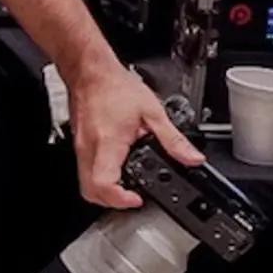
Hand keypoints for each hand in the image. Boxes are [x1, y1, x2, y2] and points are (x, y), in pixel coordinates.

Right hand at [66, 58, 204, 207]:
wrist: (90, 71)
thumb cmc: (115, 86)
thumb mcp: (153, 112)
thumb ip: (174, 139)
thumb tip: (193, 159)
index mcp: (108, 142)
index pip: (104, 184)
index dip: (121, 199)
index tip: (137, 198)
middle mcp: (89, 148)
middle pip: (89, 191)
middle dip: (112, 202)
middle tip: (132, 197)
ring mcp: (81, 146)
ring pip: (84, 183)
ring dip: (104, 192)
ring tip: (126, 187)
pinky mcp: (79, 142)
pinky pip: (84, 169)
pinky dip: (99, 177)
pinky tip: (116, 168)